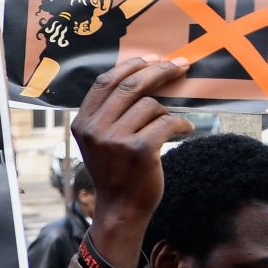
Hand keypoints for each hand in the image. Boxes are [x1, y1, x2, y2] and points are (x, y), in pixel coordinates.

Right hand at [71, 56, 192, 267]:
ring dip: (167, 111)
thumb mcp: (99, 141)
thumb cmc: (116, 172)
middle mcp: (95, 129)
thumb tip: (140, 78)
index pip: (104, 82)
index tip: (151, 59)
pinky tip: (185, 131)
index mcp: (82, 123)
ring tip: (172, 124)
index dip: (130, 66)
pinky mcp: (138, 149)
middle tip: (180, 65)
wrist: (121, 208)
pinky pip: (167, 122)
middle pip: (130, 85)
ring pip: (151, 105)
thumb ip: (108, 114)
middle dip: (158, 71)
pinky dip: (181, 125)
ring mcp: (115, 139)